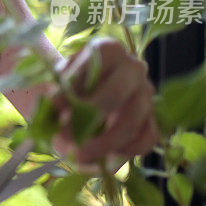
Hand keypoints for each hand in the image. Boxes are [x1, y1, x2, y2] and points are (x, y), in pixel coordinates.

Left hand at [51, 38, 158, 165]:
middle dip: (87, 119)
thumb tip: (54, 109)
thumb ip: (57, 90)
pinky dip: (125, 151)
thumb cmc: (68, 82)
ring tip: (79, 154)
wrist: (82, 93)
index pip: (93, 67)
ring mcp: (146, 94)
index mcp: (108, 50)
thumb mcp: (57, 79)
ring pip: (131, 122)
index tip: (54, 109)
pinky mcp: (151, 119)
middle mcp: (132, 68)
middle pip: (115, 94)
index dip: (73, 89)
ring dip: (103, 143)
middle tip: (64, 136)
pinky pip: (146, 139)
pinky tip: (103, 156)